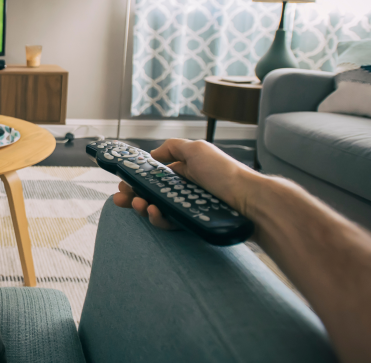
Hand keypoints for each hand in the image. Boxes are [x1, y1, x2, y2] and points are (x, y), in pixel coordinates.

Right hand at [112, 139, 258, 229]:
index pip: (153, 175)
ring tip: (138, 204)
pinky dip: (158, 218)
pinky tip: (155, 212)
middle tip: (121, 197)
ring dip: (142, 207)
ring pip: (155, 209)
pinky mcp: (190, 223)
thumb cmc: (225, 173)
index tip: (123, 182)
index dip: (136, 179)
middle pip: (150, 193)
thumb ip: (173, 148)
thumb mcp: (197, 149)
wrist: (249, 201)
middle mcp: (182, 188)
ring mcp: (186, 206)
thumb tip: (153, 155)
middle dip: (132, 195)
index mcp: (183, 170)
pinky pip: (168, 222)